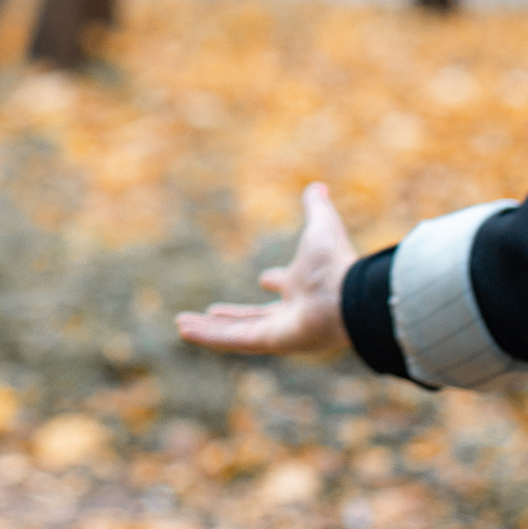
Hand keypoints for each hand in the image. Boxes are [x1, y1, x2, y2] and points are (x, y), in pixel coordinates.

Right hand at [175, 182, 355, 355]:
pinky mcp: (268, 342)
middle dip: (230, 314)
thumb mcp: (321, 226)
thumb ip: (316, 207)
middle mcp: (290, 311)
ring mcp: (278, 330)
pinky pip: (233, 340)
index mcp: (303, 285)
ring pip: (236, 331)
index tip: (264, 278)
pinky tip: (184, 330)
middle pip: (254, 316)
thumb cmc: (335, 263)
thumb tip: (318, 186)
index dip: (275, 281)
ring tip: (182, 325)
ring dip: (210, 329)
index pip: (285, 286)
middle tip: (209, 310)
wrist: (345, 294)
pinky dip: (208, 337)